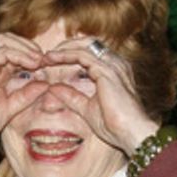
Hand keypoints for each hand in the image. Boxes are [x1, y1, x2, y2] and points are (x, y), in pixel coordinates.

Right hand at [0, 32, 52, 164]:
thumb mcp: (10, 110)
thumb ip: (25, 96)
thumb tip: (45, 84)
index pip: (12, 54)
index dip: (31, 56)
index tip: (47, 66)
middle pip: (8, 41)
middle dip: (29, 46)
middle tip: (45, 59)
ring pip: (5, 40)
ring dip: (26, 47)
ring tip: (40, 59)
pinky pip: (3, 52)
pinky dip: (21, 55)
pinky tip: (32, 64)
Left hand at [38, 35, 159, 157]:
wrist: (131, 133)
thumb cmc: (115, 125)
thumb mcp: (87, 109)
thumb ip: (72, 97)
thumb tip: (54, 89)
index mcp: (113, 70)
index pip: (89, 53)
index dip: (69, 54)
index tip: (50, 62)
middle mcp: (115, 62)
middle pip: (87, 43)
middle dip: (65, 46)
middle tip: (46, 55)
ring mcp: (112, 64)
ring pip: (83, 45)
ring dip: (62, 49)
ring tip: (46, 57)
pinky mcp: (106, 70)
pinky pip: (81, 55)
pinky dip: (65, 55)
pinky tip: (52, 60)